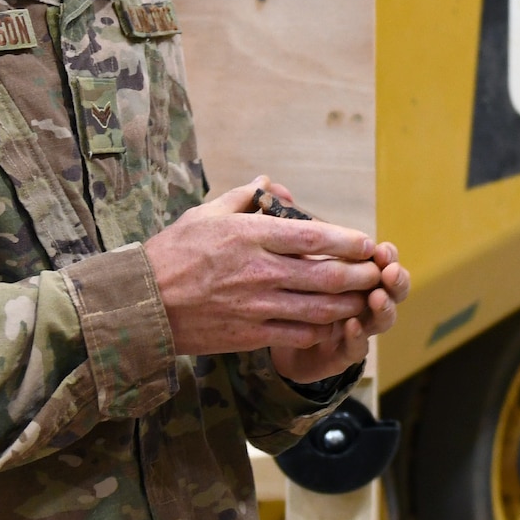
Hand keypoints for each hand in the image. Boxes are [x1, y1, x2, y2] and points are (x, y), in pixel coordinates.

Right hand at [143, 177, 396, 371]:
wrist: (142, 304)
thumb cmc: (173, 253)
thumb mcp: (207, 213)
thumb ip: (245, 197)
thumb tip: (274, 186)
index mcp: (251, 235)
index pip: (314, 236)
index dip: (348, 241)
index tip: (366, 242)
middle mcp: (260, 270)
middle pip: (327, 275)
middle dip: (361, 275)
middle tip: (378, 273)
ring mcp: (257, 305)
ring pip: (320, 308)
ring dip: (350, 305)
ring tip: (367, 299)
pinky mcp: (251, 334)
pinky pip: (299, 334)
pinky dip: (323, 329)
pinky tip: (334, 324)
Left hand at [271, 236, 408, 384]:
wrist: (270, 339)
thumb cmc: (285, 289)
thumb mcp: (290, 259)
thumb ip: (298, 237)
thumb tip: (287, 196)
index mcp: (357, 275)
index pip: (383, 262)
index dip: (388, 256)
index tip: (382, 250)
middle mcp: (363, 302)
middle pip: (393, 291)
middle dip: (396, 281)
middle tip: (390, 272)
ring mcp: (356, 330)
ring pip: (382, 320)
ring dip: (383, 307)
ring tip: (376, 297)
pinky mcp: (340, 356)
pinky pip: (356, 349)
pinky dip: (357, 337)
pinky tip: (351, 326)